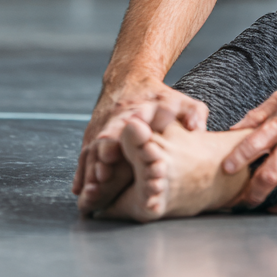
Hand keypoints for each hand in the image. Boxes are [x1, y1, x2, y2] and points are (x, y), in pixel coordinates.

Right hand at [72, 75, 207, 196]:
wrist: (128, 81)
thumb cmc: (159, 98)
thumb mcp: (179, 101)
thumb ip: (192, 113)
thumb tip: (197, 128)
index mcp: (137, 111)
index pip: (124, 126)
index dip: (122, 138)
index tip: (115, 155)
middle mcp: (114, 121)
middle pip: (104, 140)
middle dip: (101, 159)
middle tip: (100, 179)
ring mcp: (100, 129)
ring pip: (91, 152)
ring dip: (89, 173)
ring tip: (88, 195)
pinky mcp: (91, 138)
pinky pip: (83, 157)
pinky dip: (81, 174)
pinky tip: (80, 192)